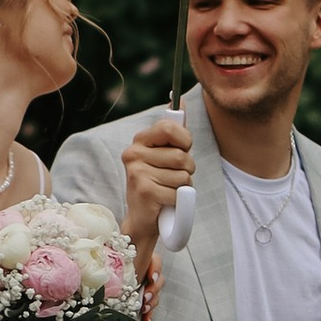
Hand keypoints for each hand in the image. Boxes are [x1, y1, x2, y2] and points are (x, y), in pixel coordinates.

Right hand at [120, 114, 193, 251]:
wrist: (143, 220)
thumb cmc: (158, 184)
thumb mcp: (164, 154)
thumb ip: (173, 130)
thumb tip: (181, 100)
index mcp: (140, 141)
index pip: (170, 127)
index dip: (184, 141)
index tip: (182, 150)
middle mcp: (134, 154)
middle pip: (182, 156)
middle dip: (187, 169)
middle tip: (173, 178)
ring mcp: (137, 172)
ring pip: (184, 175)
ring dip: (183, 186)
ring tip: (168, 190)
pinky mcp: (144, 191)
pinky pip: (178, 192)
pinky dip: (178, 201)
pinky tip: (165, 202)